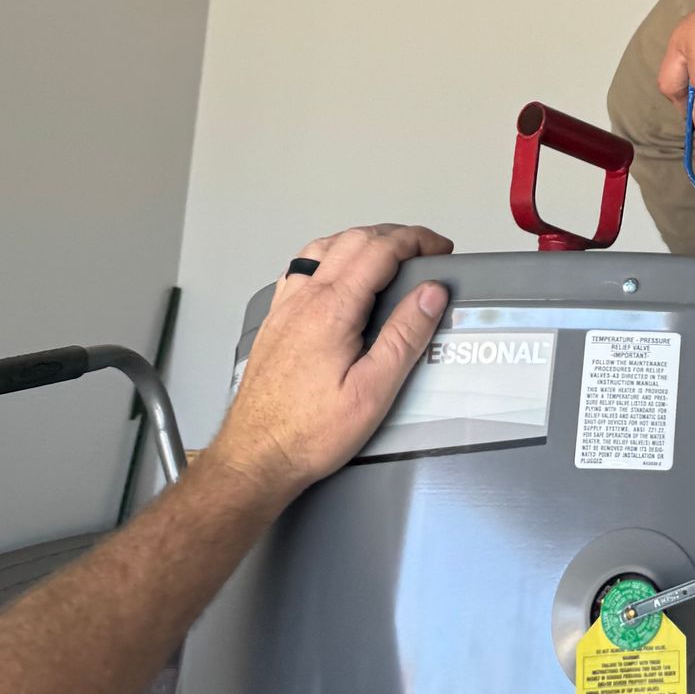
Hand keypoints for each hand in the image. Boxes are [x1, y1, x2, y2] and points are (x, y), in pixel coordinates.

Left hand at [207, 222, 452, 509]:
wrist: (254, 458)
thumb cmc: (310, 433)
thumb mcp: (372, 392)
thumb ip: (404, 337)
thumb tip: (431, 293)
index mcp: (332, 309)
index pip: (380, 250)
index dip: (416, 241)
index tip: (440, 248)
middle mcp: (304, 299)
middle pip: (353, 240)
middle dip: (395, 235)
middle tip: (424, 249)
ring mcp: (285, 308)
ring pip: (323, 247)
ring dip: (360, 240)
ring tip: (387, 253)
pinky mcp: (274, 322)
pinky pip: (300, 268)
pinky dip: (328, 255)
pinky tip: (335, 272)